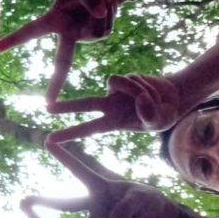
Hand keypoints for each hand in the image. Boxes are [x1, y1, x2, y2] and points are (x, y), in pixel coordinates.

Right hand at [0, 0, 121, 103]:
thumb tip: (100, 16)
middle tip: (48, 104)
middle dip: (56, 83)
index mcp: (54, 19)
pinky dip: (111, 12)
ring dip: (103, 10)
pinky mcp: (98, 36)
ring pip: (96, 30)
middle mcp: (66, 32)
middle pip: (61, 61)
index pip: (31, 31)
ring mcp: (83, 36)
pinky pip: (107, 28)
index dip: (14, 39)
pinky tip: (107, 5)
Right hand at [31, 142, 181, 217]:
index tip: (48, 141)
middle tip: (23, 201)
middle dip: (43, 202)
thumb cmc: (146, 199)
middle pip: (65, 204)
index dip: (64, 156)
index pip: (79, 169)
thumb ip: (124, 209)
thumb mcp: (140, 198)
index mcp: (99, 185)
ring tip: (134, 214)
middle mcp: (93, 201)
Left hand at [46, 73, 180, 142]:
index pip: (88, 129)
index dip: (69, 134)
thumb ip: (149, 115)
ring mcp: (115, 91)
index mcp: (113, 122)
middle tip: (46, 109)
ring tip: (150, 99)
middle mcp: (110, 106)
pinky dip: (142, 85)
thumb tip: (140, 100)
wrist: (172, 98)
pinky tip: (150, 89)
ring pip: (116, 83)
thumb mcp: (158, 122)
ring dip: (136, 90)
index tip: (50, 139)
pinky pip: (129, 79)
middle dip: (67, 107)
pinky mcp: (124, 78)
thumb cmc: (161, 115)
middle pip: (84, 104)